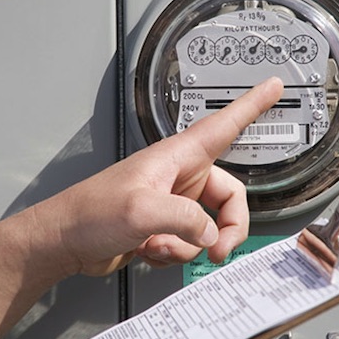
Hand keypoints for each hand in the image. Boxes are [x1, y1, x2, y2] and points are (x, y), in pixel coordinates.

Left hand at [33, 77, 283, 275]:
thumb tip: (210, 233)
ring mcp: (172, 203)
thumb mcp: (142, 211)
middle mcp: (179, 177)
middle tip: (216, 250)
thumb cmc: (89, 212)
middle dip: (225, 229)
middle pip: (229, 199)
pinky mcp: (163, 226)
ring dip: (187, 245)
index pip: (224, 124)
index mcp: (177, 157)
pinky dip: (173, 253)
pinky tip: (148, 249)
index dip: (252, 105)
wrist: (64, 241)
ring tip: (156, 244)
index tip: (274, 86)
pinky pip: (188, 243)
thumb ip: (185, 220)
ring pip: (208, 227)